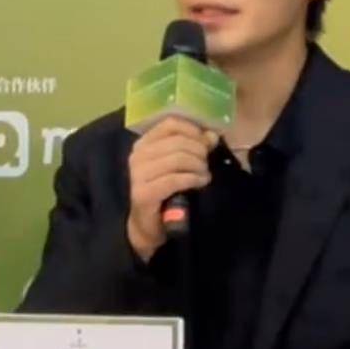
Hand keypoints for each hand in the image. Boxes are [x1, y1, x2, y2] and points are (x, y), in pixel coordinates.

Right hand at [126, 117, 216, 261]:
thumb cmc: (165, 191)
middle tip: (206, 162)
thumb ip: (193, 147)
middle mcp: (138, 155)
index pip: (170, 124)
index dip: (193, 130)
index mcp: (144, 143)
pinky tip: (201, 182)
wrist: (148, 224)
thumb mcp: (179, 165)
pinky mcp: (144, 193)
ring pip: (178, 158)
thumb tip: (212, 136)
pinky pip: (175, 179)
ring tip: (204, 174)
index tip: (207, 142)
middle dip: (199, 150)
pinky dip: (193, 179)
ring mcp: (138, 174)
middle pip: (177, 141)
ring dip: (198, 165)